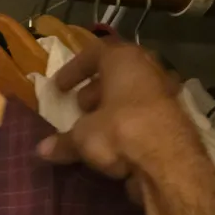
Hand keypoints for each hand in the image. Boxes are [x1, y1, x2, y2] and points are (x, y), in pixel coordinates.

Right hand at [37, 40, 214, 214]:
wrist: (169, 160)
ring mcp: (164, 94)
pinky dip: (126, 126)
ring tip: (94, 128)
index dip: (73, 70)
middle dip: (95, 90)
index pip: (94, 54)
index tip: (59, 87)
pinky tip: (114, 145)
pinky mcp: (173, 120)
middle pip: (117, 74)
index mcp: (123, 60)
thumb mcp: (83, 138)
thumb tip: (42, 150)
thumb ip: (63, 142)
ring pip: (132, 95)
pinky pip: (142, 116)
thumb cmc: (120, 131)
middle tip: (79, 107)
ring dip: (111, 109)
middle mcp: (147, 70)